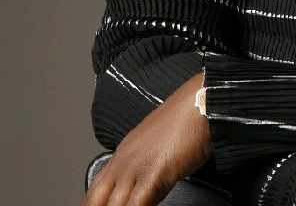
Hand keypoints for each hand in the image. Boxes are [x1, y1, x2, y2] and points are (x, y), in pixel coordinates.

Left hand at [82, 73, 210, 205]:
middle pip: (95, 199)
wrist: (203, 100)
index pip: (95, 189)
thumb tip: (147, 190)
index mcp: (124, 153)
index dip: (92, 204)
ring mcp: (136, 167)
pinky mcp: (153, 174)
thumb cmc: (189, 119)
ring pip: (111, 205)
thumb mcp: (160, 145)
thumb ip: (147, 168)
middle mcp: (124, 161)